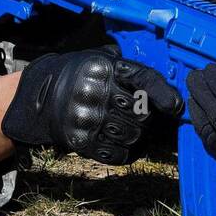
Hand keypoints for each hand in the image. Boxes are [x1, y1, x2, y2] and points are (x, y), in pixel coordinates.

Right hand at [1, 48, 182, 163]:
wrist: (40, 96)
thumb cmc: (82, 77)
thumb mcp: (102, 60)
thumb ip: (132, 71)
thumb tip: (172, 96)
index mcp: (103, 68)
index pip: (143, 79)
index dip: (163, 93)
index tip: (175, 106)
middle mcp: (94, 92)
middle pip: (143, 114)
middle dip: (149, 119)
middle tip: (144, 117)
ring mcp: (86, 118)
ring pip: (133, 136)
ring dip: (139, 136)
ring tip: (130, 128)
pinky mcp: (80, 141)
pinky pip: (117, 154)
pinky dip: (126, 152)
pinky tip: (120, 142)